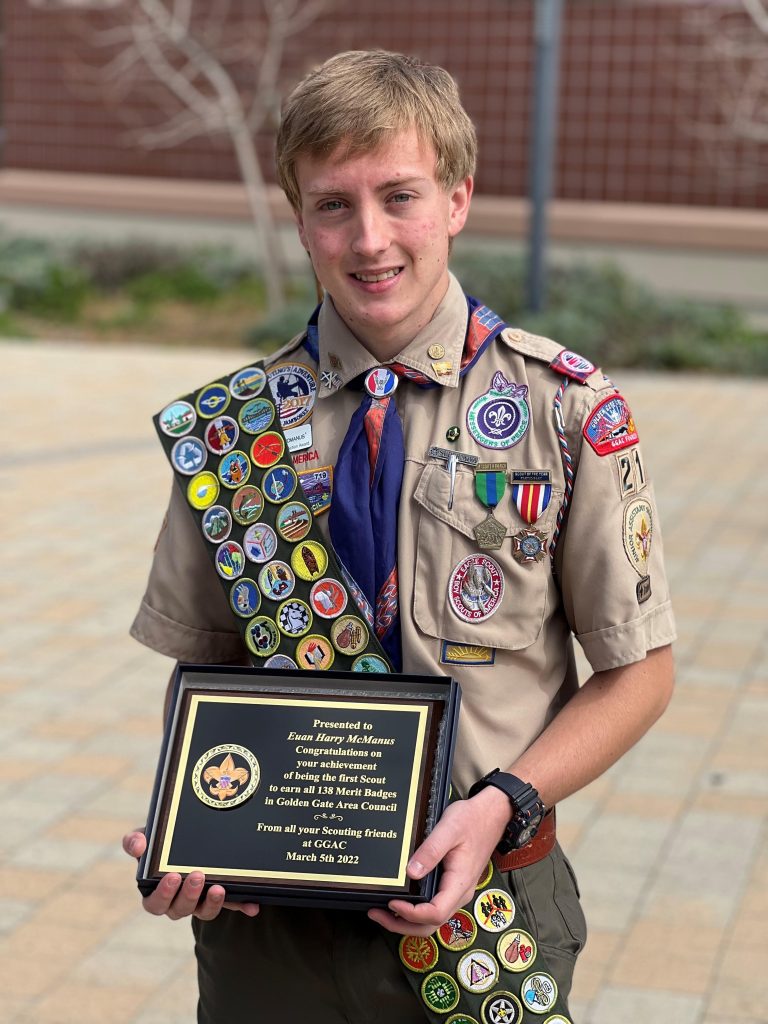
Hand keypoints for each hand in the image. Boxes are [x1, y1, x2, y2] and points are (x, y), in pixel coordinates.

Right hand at [123, 829, 259, 920]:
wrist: (189, 838)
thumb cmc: (161, 843)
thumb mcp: (147, 838)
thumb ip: (136, 840)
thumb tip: (137, 846)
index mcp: (156, 892)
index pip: (155, 903)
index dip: (163, 894)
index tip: (173, 876)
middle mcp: (177, 902)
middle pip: (180, 910)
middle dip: (189, 895)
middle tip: (197, 876)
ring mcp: (200, 901)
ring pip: (204, 912)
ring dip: (212, 903)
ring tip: (219, 888)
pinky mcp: (222, 897)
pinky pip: (232, 905)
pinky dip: (242, 905)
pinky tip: (253, 905)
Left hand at [367, 788, 508, 935]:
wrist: (491, 814)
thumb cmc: (472, 820)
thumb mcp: (449, 829)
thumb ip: (431, 851)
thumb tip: (411, 872)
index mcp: (460, 883)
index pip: (435, 913)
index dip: (411, 913)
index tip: (392, 901)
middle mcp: (459, 893)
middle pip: (431, 924)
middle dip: (402, 925)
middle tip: (376, 914)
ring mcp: (456, 891)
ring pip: (432, 919)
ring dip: (406, 920)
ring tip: (382, 911)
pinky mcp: (451, 885)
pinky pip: (433, 906)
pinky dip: (414, 910)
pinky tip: (400, 900)